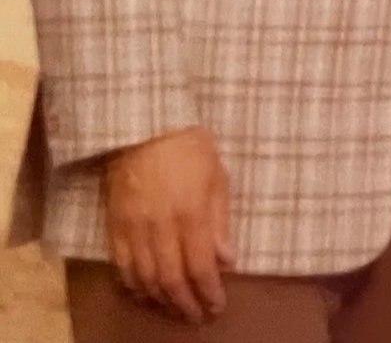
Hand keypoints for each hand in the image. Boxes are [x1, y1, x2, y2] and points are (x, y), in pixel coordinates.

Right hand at [102, 127, 233, 322]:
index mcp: (190, 214)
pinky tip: (144, 292)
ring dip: (160, 298)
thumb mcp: (217, 178)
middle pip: (170, 279)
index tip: (217, 307)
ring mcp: (132, 228)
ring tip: (175, 307)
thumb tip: (226, 260)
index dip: (208, 292)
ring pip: (144, 277)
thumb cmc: (190, 148)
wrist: (143, 125)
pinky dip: (132, 284)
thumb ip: (219, 222)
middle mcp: (159, 227)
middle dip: (185, 303)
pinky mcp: (113, 224)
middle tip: (197, 316)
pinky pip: (120, 264)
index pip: (200, 267)